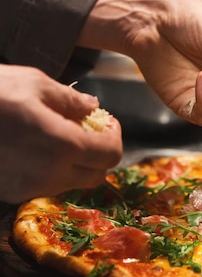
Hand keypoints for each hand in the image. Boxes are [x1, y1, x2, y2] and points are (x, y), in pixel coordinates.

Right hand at [0, 65, 121, 202]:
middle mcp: (50, 173)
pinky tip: (40, 146)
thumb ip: (71, 100)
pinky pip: (46, 185)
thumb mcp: (36, 83)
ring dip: (78, 162)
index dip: (115, 136)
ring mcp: (28, 187)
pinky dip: (54, 169)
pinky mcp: (10, 192)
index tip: (108, 121)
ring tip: (64, 133)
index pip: (110, 154)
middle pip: (96, 175)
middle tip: (91, 129)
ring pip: (72, 182)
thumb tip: (92, 107)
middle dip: (101, 152)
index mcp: (63, 145)